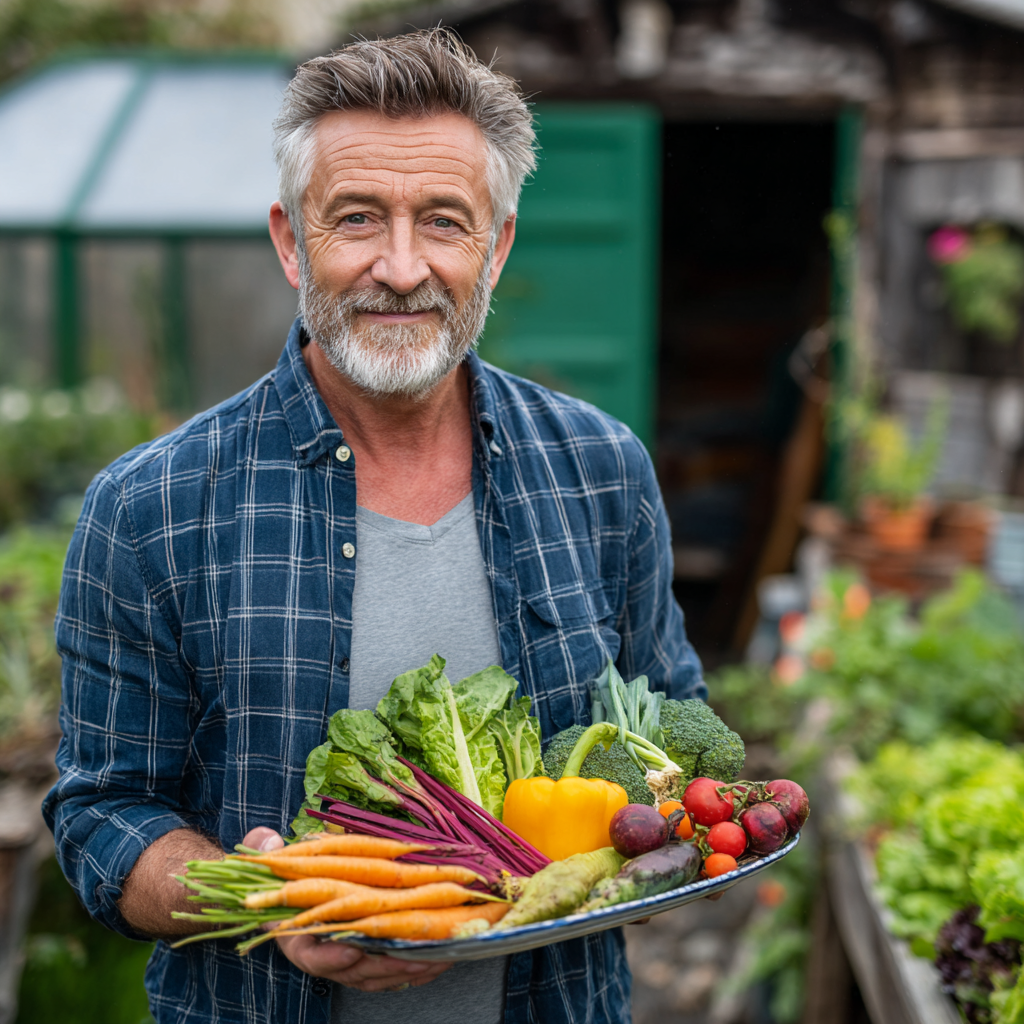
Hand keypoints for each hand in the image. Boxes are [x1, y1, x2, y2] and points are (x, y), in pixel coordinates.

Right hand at [240, 827, 453, 992]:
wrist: (285, 896)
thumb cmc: (285, 877)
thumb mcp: (272, 860)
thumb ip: (267, 850)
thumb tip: (267, 840)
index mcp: (298, 935)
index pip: (312, 954)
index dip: (330, 958)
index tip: (350, 951)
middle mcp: (324, 952)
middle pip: (356, 970)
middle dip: (387, 966)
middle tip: (415, 956)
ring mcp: (346, 960)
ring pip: (378, 974)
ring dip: (408, 968)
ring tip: (438, 957)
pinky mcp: (366, 959)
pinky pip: (390, 972)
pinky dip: (414, 969)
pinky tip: (439, 960)